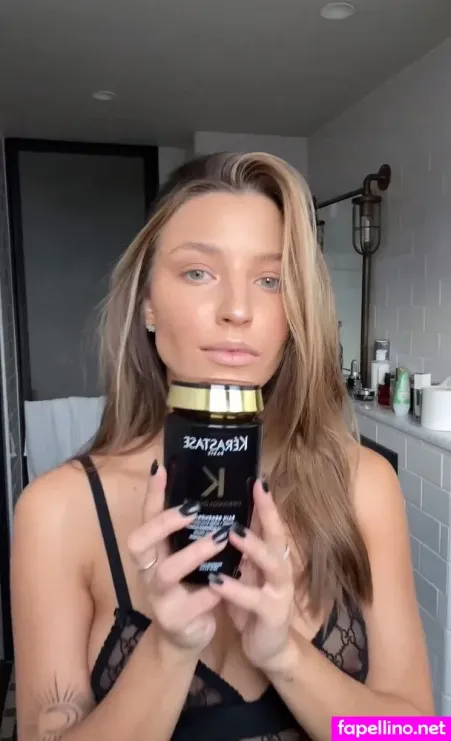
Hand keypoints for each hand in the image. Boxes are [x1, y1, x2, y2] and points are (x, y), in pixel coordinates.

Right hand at [127, 461, 228, 653]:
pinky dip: (208, 593)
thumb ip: (194, 531)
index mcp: (153, 551)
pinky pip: (190, 604)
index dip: (152, 494)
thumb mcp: (187, 556)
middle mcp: (148, 571)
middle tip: (193, 508)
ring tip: (220, 539)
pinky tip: (223, 585)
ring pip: (166, 571)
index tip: (162, 468)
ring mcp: (158, 597)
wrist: (188, 635)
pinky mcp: (174, 620)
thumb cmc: (190, 585)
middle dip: (164, 523)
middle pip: (139, 542)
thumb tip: (211, 488)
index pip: (146, 516)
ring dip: (193, 553)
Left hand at [208, 479, 294, 672]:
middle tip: (254, 489)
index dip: (266, 500)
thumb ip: (240, 545)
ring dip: (252, 546)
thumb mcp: (245, 570)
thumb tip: (223, 510)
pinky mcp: (271, 615)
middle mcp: (280, 567)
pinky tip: (216, 581)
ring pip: (271, 564)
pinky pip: (253, 599)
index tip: (256, 476)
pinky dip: (235, 588)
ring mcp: (279, 591)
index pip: (270, 521)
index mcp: (272, 554)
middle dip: (267, 512)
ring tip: (232, 531)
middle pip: (277, 534)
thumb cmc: (251, 602)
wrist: (266, 648)